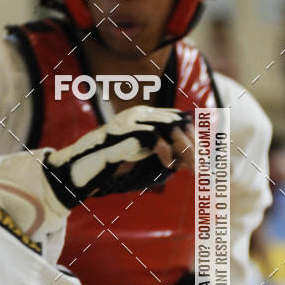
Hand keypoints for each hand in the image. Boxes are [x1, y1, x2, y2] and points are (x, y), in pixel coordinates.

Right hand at [43, 105, 190, 208]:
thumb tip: (188, 161)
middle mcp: (138, 115)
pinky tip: (168, 166)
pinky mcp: (125, 132)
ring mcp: (131, 121)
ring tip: (191, 167)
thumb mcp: (141, 160)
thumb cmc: (109, 168)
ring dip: (184, 148)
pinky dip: (165, 152)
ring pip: (169, 127)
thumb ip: (162, 156)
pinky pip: (154, 138)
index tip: (204, 156)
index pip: (177, 118)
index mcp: (143, 117)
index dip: (194, 136)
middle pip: (177, 121)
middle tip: (203, 166)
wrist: (80, 170)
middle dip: (193, 144)